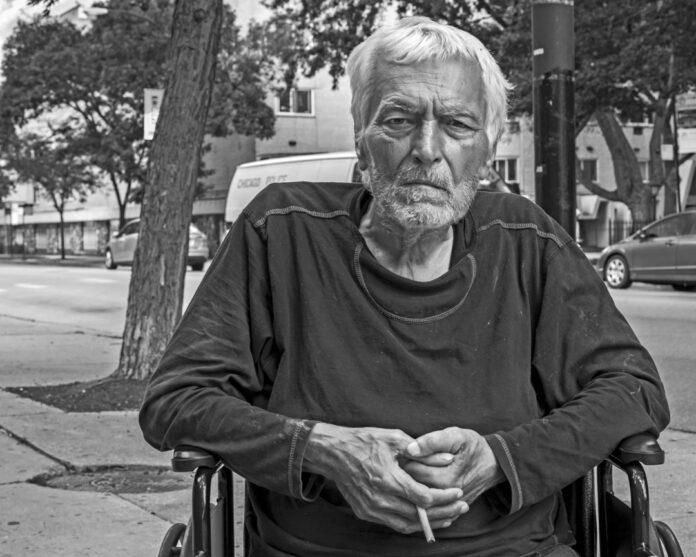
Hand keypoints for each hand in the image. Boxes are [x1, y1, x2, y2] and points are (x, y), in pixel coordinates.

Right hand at [303, 423, 468, 533]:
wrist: (333, 452)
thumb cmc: (364, 441)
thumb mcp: (394, 438)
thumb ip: (423, 452)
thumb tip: (448, 459)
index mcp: (388, 478)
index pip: (424, 498)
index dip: (445, 497)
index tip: (458, 492)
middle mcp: (380, 498)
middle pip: (419, 515)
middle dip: (444, 512)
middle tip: (462, 507)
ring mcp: (371, 509)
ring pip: (407, 525)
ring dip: (430, 523)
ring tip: (449, 516)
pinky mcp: (365, 513)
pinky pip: (394, 524)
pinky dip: (412, 523)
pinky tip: (425, 518)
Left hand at [402, 427, 504, 505]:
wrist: (493, 464)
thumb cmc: (473, 447)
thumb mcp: (457, 436)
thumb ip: (434, 441)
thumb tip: (411, 448)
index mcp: (446, 479)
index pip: (412, 470)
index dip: (408, 457)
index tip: (410, 449)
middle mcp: (446, 497)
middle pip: (412, 485)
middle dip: (408, 471)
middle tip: (410, 458)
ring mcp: (448, 506)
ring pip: (418, 496)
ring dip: (414, 482)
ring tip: (419, 468)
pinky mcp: (451, 511)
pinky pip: (428, 506)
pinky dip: (422, 495)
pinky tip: (424, 481)